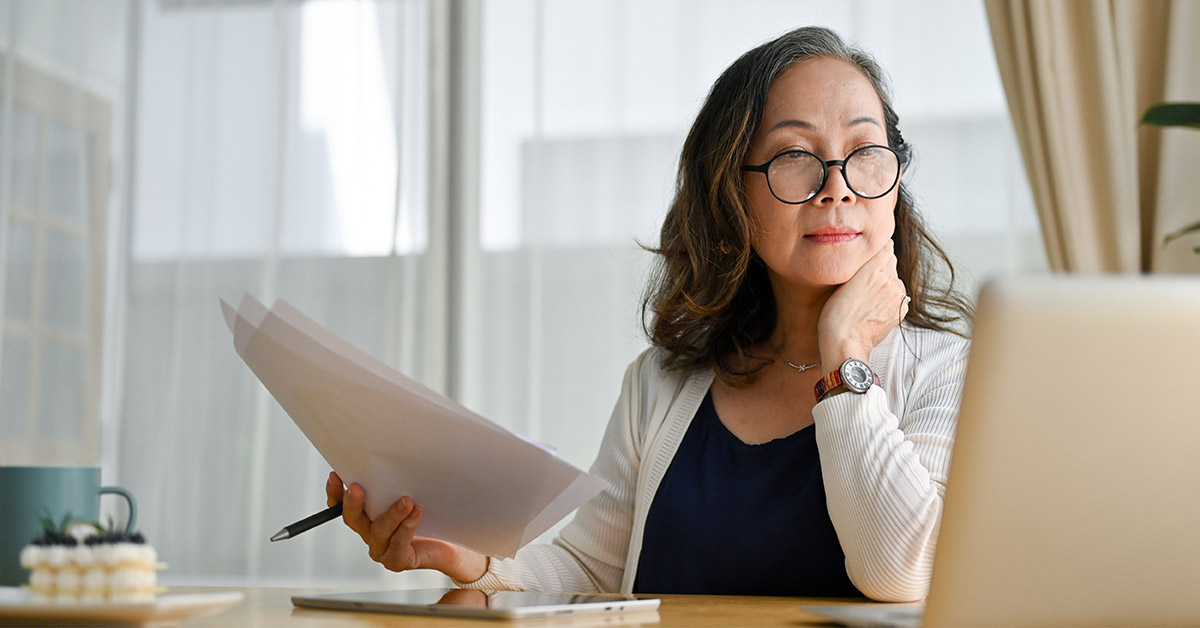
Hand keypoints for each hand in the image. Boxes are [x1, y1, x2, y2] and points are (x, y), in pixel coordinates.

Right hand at [325, 472, 488, 581]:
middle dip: (353, 503)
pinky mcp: (398, 560)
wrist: (451, 544)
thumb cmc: (430, 516)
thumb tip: (395, 453)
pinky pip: (399, 543)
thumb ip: (398, 481)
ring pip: (379, 531)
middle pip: (353, 520)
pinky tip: (417, 513)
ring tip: (406, 500)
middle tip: (357, 487)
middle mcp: (370, 533)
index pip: (341, 506)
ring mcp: (382, 549)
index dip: (335, 492)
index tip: (336, 474)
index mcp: (367, 517)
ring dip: (391, 514)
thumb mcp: (411, 493)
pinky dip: (407, 527)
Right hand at [817, 241, 908, 370]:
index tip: (866, 258)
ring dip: (885, 283)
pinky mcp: (901, 310)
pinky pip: (898, 296)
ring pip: (895, 279)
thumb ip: (863, 262)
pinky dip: (890, 298)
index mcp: (874, 269)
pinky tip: (874, 307)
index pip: (885, 247)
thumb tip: (880, 248)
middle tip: (861, 282)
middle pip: (891, 263)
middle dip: (880, 268)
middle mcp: (890, 280)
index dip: (875, 251)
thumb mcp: (842, 280)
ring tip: (867, 297)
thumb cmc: (836, 314)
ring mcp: (897, 296)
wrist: (845, 343)